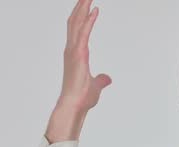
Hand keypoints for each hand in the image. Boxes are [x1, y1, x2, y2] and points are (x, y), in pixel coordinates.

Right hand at [45, 0, 110, 142]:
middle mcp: (71, 49)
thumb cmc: (82, 98)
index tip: (87, 5)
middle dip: (80, 6)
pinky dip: (89, 20)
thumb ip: (101, 80)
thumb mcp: (96, 86)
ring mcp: (73, 50)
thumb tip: (107, 79)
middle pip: (74, 21)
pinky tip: (95, 10)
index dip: (81, 16)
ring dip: (83, 7)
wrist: (74, 105)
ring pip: (77, 22)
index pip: (77, 30)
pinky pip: (84, 33)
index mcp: (74, 54)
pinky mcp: (78, 54)